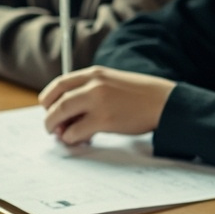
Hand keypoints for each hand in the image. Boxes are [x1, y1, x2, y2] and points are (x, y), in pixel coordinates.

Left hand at [38, 66, 176, 144]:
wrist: (165, 102)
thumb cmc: (143, 95)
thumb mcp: (114, 82)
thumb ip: (92, 91)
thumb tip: (72, 112)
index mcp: (96, 73)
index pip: (59, 83)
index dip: (49, 98)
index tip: (49, 108)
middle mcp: (93, 85)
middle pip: (55, 101)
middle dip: (49, 116)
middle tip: (52, 127)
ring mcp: (97, 102)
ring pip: (60, 115)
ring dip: (56, 128)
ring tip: (64, 136)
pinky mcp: (103, 120)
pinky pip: (75, 132)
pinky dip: (72, 138)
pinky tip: (82, 140)